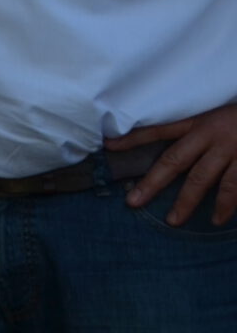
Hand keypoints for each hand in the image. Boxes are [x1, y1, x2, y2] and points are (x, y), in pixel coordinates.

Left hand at [117, 102, 236, 225]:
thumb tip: (170, 150)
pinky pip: (236, 187)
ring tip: (173, 220)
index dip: (133, 138)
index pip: (159, 129)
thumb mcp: (218, 112)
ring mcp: (232, 149)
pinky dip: (227, 205)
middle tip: (132, 202)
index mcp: (199, 120)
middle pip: (175, 160)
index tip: (108, 146)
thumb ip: (196, 128)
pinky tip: (219, 219)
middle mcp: (212, 135)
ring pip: (204, 179)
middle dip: (152, 182)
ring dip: (187, 202)